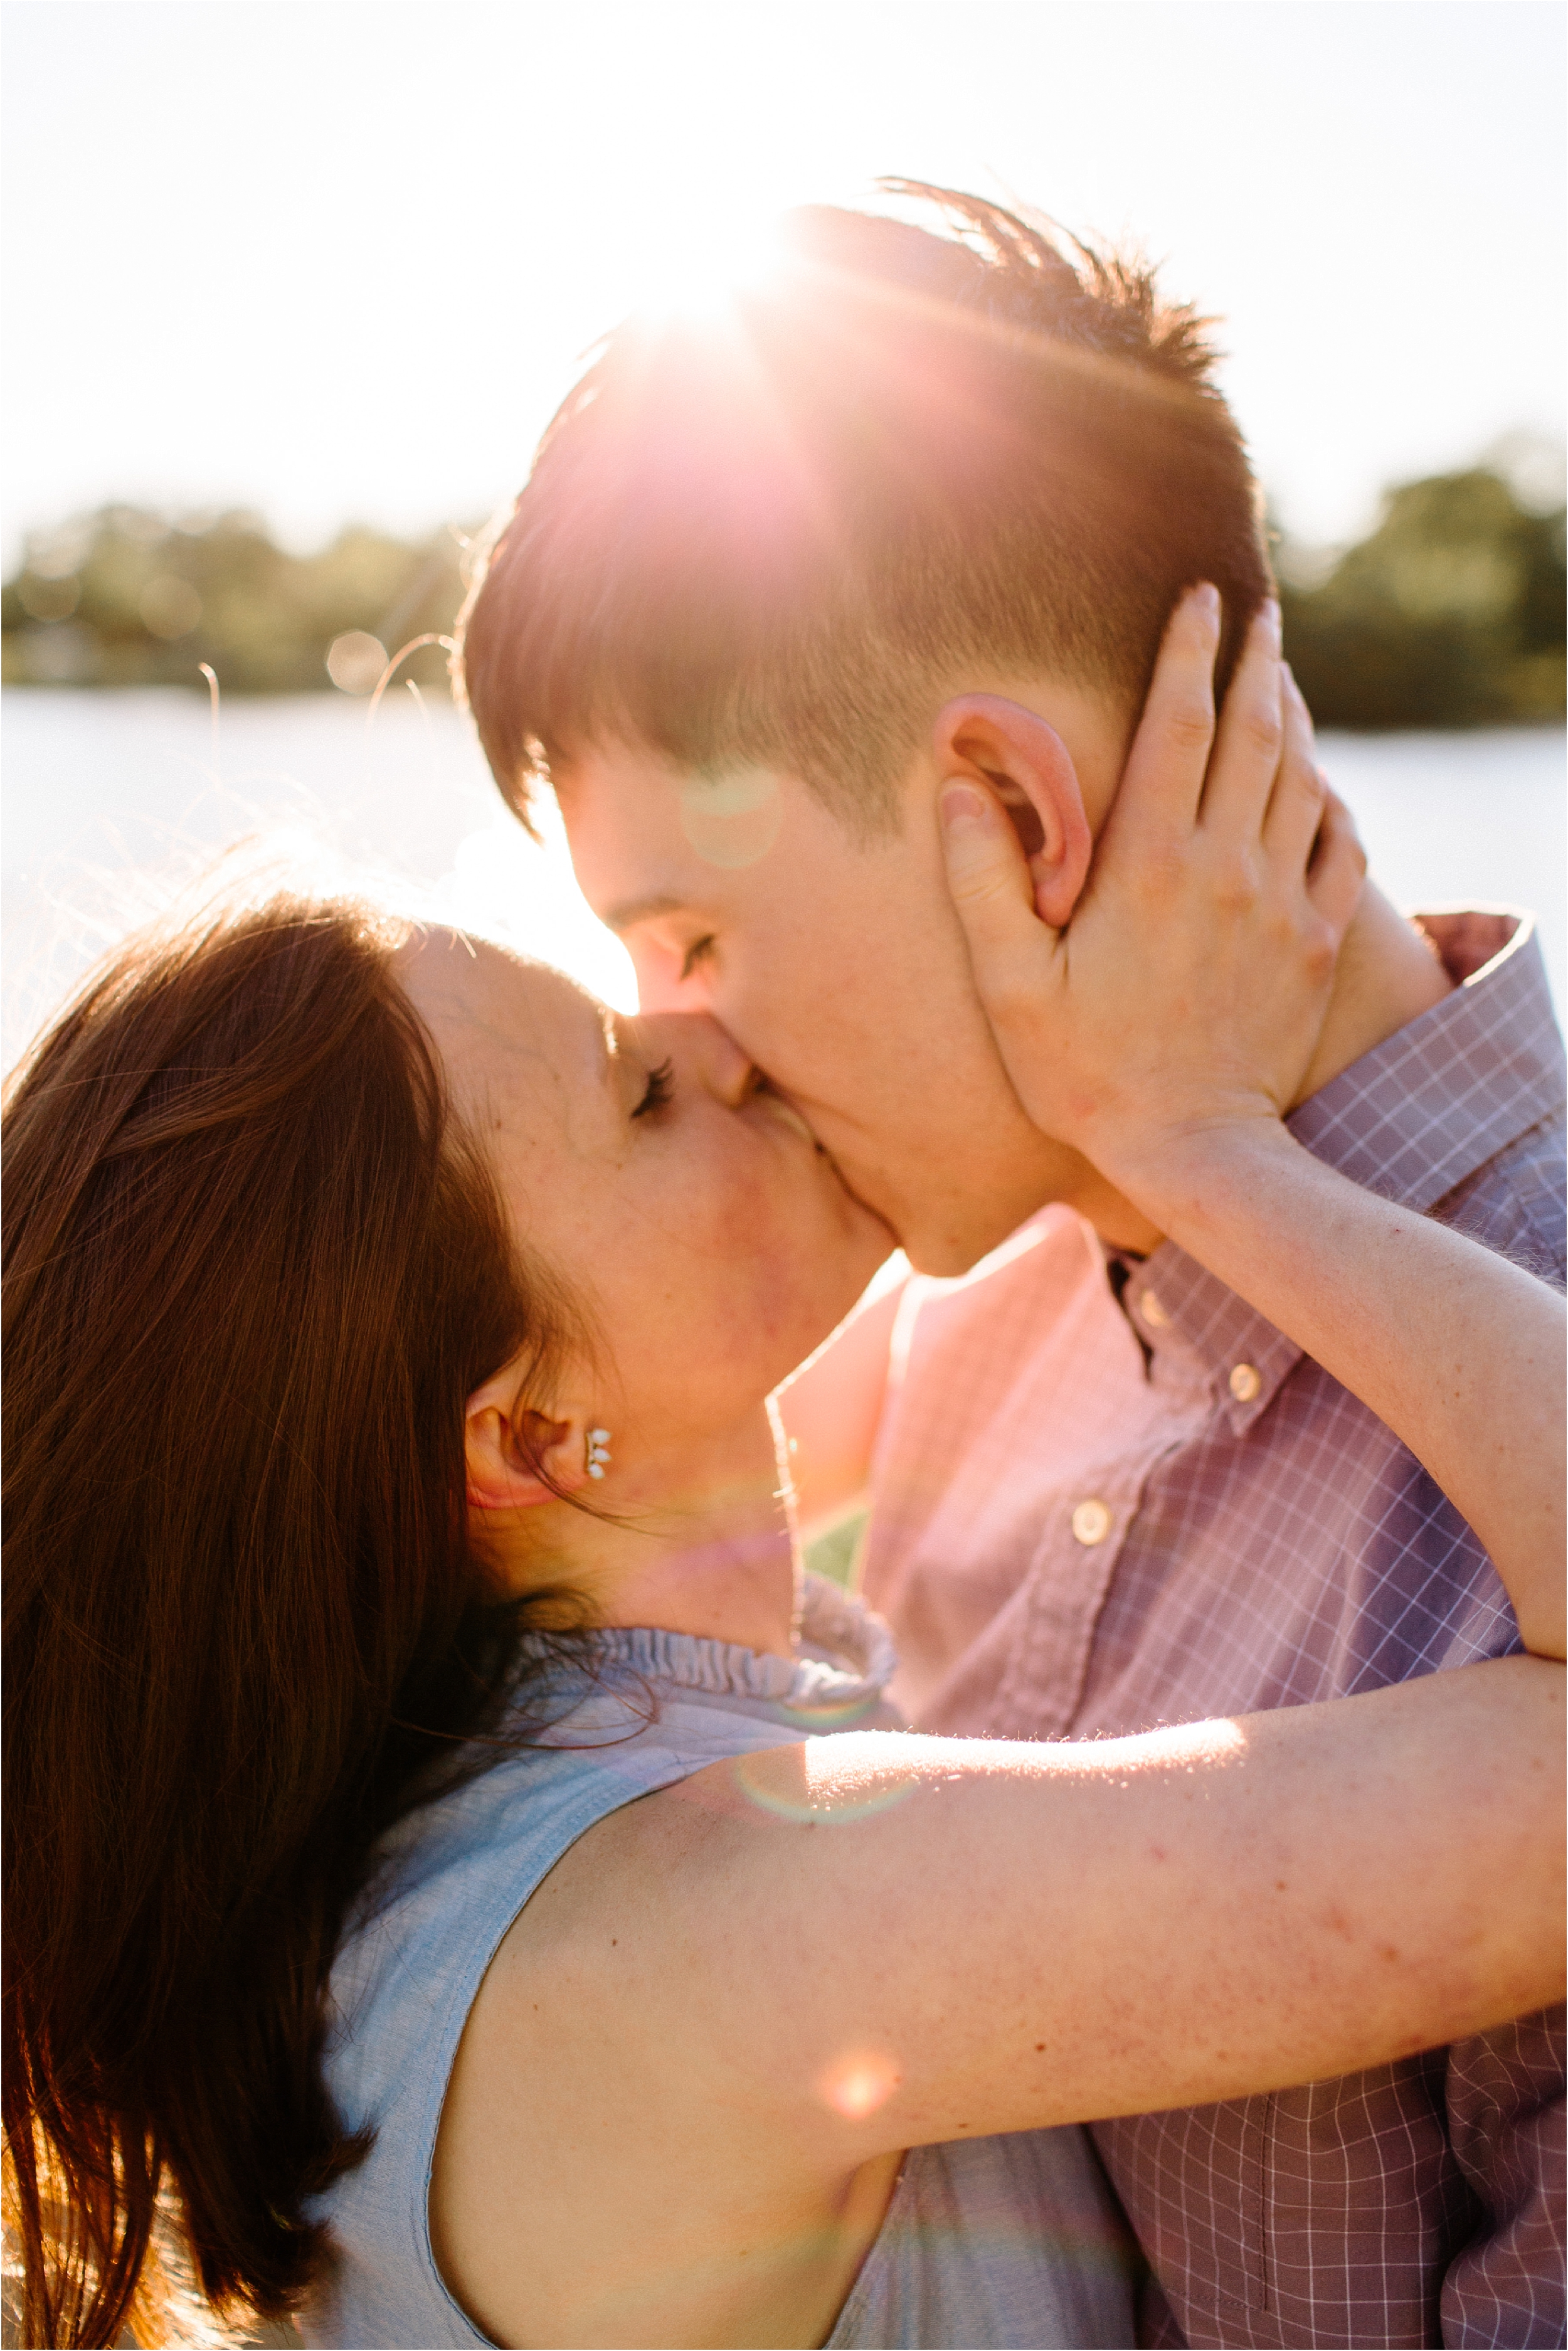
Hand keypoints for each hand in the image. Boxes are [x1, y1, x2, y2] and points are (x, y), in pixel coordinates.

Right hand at [938, 587, 1364, 1218]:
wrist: (1193, 1151)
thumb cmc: (1086, 1073)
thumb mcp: (1011, 986)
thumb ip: (981, 883)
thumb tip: (957, 788)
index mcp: (1150, 864)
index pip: (1179, 724)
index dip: (1188, 650)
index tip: (1198, 595)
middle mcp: (1227, 867)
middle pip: (1256, 732)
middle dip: (1258, 660)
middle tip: (1260, 611)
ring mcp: (1281, 904)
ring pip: (1303, 779)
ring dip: (1295, 718)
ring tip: (1282, 678)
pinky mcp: (1316, 945)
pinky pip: (1342, 848)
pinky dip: (1332, 801)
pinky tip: (1319, 784)